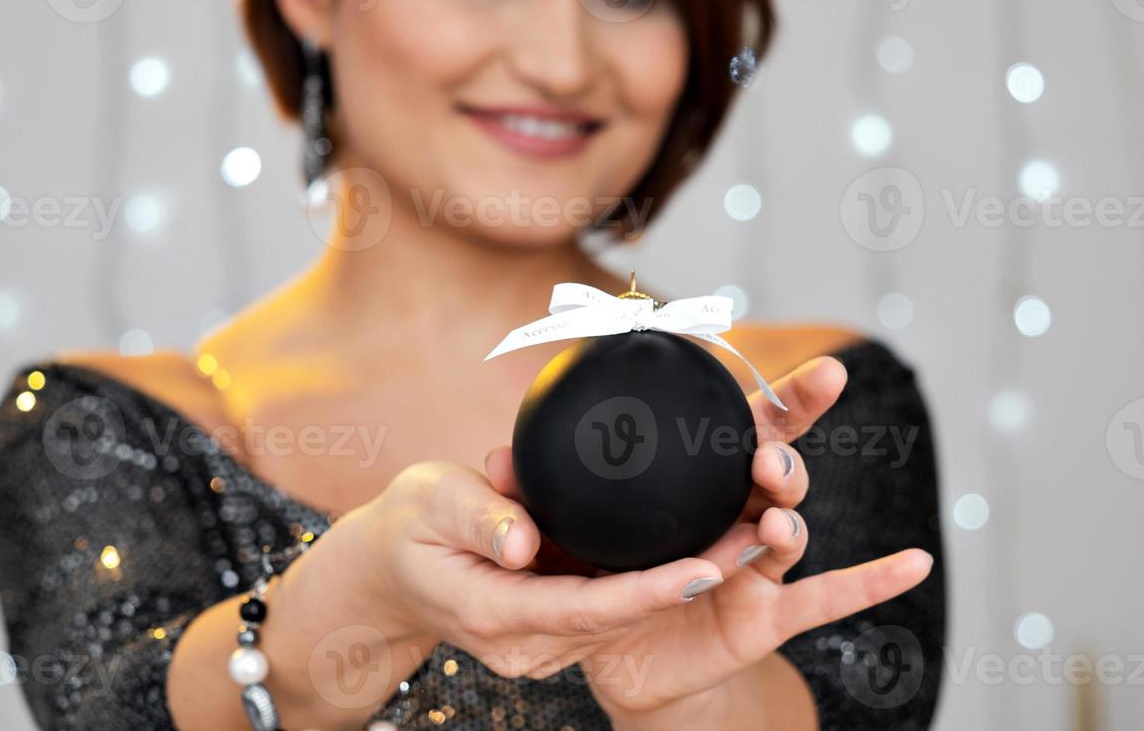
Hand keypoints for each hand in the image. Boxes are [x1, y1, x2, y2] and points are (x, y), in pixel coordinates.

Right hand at [325, 459, 738, 684]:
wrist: (384, 571)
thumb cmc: (406, 526)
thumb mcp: (430, 503)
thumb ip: (479, 517)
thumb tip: (525, 541)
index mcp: (496, 613)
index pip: (586, 607)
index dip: (649, 591)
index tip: (704, 569)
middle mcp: (527, 640)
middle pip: (621, 616)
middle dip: (692, 583)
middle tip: (759, 540)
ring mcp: (541, 639)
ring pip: (626, 614)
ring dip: (689, 580)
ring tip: (755, 536)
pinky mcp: (552, 622)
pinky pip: (612, 604)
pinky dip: (658, 578)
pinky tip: (706, 542)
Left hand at [483, 355, 933, 721]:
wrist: (619, 650)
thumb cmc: (599, 570)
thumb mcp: (560, 529)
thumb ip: (537, 493)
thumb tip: (494, 456)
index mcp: (698, 480)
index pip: (741, 426)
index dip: (778, 396)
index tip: (817, 362)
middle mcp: (738, 511)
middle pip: (775, 466)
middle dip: (781, 449)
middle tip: (765, 450)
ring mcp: (758, 564)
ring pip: (788, 528)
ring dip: (790, 515)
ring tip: (775, 516)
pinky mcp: (766, 614)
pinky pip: (826, 598)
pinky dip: (873, 580)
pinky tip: (917, 563)